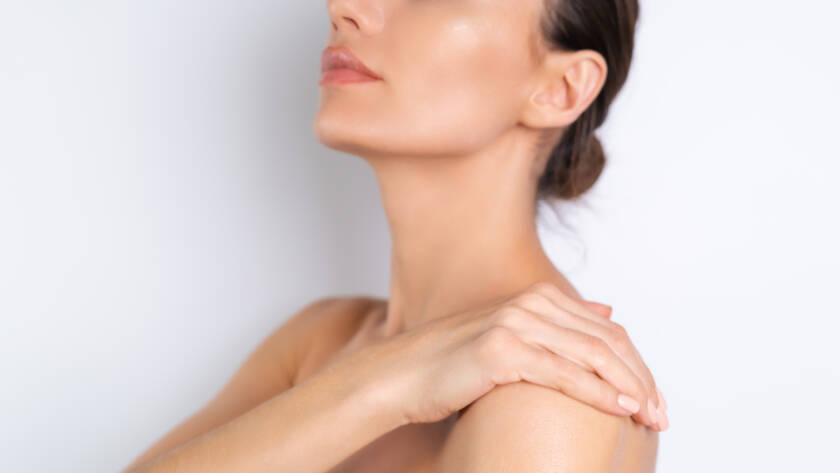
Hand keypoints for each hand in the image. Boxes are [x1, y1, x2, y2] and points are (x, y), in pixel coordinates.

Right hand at [327, 282, 666, 429]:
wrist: (401, 375)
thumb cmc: (453, 364)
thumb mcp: (511, 337)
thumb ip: (558, 324)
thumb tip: (608, 310)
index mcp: (537, 298)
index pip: (606, 332)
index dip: (636, 365)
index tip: (654, 398)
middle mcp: (530, 303)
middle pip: (607, 341)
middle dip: (641, 379)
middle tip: (662, 414)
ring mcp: (516, 323)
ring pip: (592, 355)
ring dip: (629, 388)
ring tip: (650, 416)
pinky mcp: (501, 349)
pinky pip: (563, 374)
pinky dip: (598, 393)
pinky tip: (620, 409)